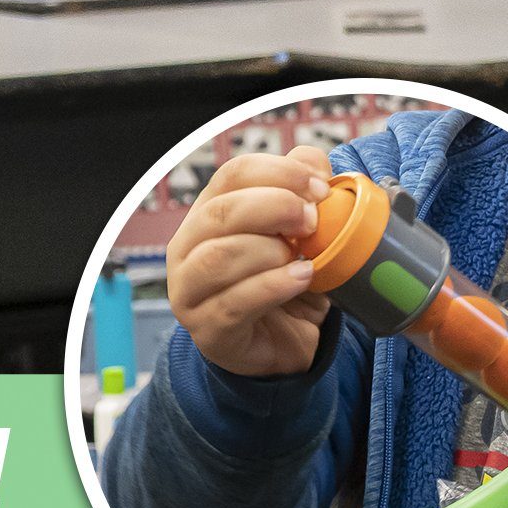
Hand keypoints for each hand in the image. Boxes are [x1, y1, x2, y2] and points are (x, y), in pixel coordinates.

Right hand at [167, 147, 334, 377]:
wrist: (281, 346)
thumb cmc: (283, 283)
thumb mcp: (298, 236)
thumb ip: (302, 194)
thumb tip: (311, 161)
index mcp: (208, 213)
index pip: (231, 175)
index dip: (277, 173)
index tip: (319, 188)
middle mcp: (188, 246)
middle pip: (221, 212)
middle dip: (273, 208)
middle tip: (312, 220)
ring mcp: (190, 289)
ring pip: (219, 256)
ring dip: (270, 252)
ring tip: (304, 259)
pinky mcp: (207, 329)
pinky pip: (234, 302)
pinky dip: (272, 287)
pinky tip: (301, 280)